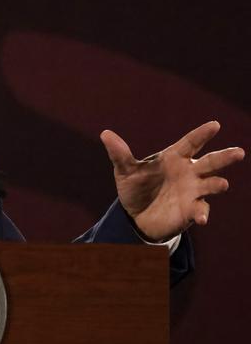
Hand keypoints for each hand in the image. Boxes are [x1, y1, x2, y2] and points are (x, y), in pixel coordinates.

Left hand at [101, 121, 243, 241]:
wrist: (137, 215)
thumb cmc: (136, 187)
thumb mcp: (125, 171)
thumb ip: (119, 154)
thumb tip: (105, 133)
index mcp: (174, 158)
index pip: (190, 143)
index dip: (202, 134)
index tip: (215, 125)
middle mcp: (189, 172)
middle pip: (210, 162)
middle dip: (224, 157)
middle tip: (238, 152)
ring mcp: (193, 191)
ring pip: (212, 184)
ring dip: (217, 184)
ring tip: (221, 184)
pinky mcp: (192, 210)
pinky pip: (201, 210)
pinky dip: (202, 213)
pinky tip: (201, 218)